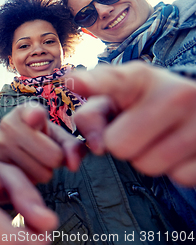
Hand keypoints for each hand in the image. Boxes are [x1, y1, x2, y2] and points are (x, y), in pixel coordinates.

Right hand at [0, 104, 85, 183]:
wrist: (9, 150)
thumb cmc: (40, 139)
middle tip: (44, 152)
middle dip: (56, 159)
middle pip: (52, 155)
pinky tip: (24, 169)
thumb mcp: (57, 136)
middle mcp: (8, 123)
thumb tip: (73, 166)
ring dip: (45, 171)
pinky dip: (33, 180)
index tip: (36, 117)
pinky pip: (30, 182)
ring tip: (33, 160)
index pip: (34, 113)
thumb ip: (73, 147)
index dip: (36, 117)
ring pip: (43, 173)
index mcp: (24, 110)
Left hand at [68, 61, 195, 185]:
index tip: (72, 83)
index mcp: (140, 77)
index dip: (91, 83)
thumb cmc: (143, 107)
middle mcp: (175, 92)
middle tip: (140, 131)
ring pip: (148, 165)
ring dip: (148, 160)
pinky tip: (182, 150)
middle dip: (122, 147)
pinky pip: (178, 177)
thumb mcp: (115, 102)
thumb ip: (91, 117)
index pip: (113, 81)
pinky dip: (175, 170)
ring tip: (161, 139)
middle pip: (118, 145)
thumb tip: (96, 146)